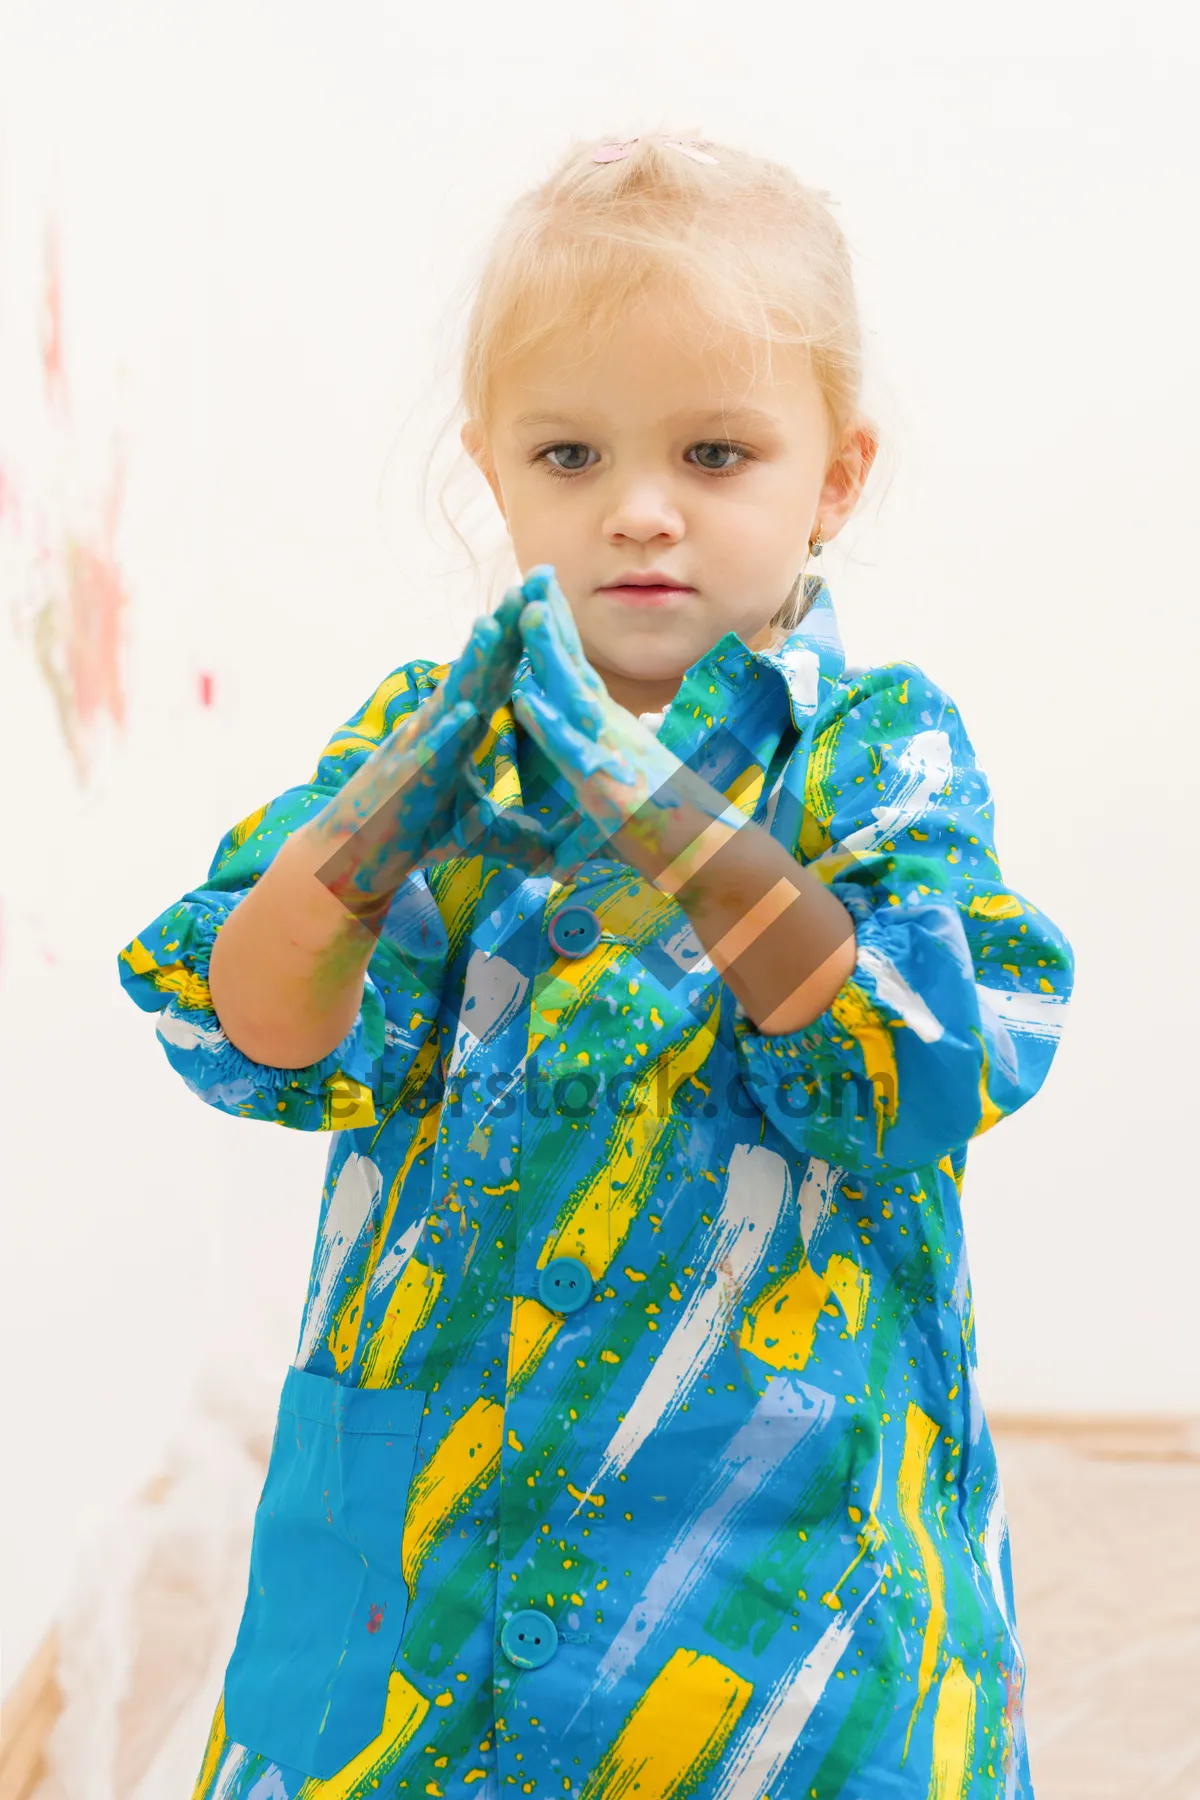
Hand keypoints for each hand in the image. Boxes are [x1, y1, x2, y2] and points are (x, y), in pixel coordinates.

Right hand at [311, 586, 565, 920]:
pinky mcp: (403, 784)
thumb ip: (520, 830)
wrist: (357, 859)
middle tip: (528, 588)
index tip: (546, 605)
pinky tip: (462, 716)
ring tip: (492, 628)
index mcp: (460, 731)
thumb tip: (560, 847)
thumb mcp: (480, 830)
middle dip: (502, 631)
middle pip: (476, 674)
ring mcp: (418, 751)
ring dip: (469, 666)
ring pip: (448, 701)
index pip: (495, 679)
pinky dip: (443, 736)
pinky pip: (426, 756)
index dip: (519, 644)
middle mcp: (439, 728)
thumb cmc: (416, 834)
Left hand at [512, 565, 732, 883]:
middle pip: (576, 667)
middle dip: (552, 620)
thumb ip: (608, 767)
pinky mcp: (612, 790)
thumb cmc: (672, 831)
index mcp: (612, 732)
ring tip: (521, 613)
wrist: (713, 861)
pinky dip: (548, 725)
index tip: (536, 595)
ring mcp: (615, 757)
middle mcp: (614, 734)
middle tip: (531, 573)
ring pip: (574, 696)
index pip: (579, 672)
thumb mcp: (628, 790)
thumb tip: (602, 750)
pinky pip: (575, 752)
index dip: (557, 633)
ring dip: (548, 655)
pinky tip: (523, 699)